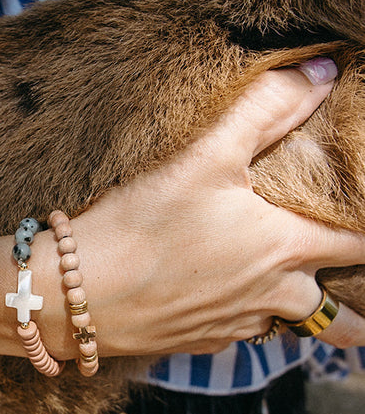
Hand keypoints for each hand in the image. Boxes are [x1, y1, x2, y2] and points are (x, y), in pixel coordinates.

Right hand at [73, 58, 364, 356]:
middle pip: (337, 318)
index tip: (363, 227)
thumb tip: (322, 71)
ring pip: (286, 328)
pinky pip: (238, 336)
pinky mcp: (198, 342)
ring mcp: (235, 326)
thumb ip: (267, 108)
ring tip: (297, 303)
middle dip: (353, 313)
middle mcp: (271, 295)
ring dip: (299, 317)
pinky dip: (243, 320)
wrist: (77, 295)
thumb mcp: (206, 154)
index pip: (359, 247)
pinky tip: (223, 300)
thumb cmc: (143, 223)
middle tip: (354, 295)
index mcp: (285, 248)